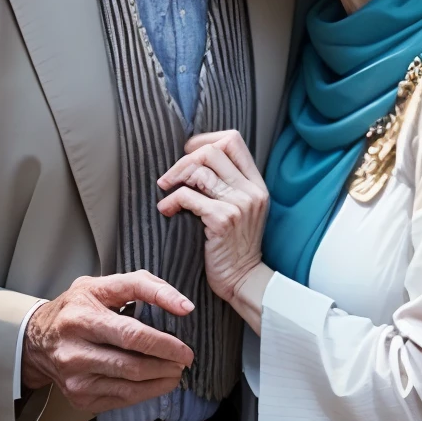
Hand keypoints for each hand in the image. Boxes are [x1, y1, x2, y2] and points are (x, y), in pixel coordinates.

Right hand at [21, 272, 193, 410]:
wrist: (36, 340)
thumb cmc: (78, 307)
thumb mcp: (105, 285)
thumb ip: (145, 286)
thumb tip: (184, 306)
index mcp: (81, 316)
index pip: (131, 335)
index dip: (164, 343)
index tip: (185, 348)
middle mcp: (74, 350)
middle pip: (132, 365)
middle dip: (166, 364)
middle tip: (184, 360)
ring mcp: (75, 378)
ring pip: (130, 387)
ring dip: (161, 381)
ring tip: (175, 371)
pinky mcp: (78, 397)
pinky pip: (121, 399)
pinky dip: (145, 393)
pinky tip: (156, 382)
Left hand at [157, 129, 268, 306]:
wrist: (242, 279)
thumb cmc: (234, 246)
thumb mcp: (242, 209)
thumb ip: (228, 185)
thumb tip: (194, 159)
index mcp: (256, 184)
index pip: (233, 140)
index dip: (205, 140)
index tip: (187, 153)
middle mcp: (251, 190)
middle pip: (213, 151)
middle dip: (184, 160)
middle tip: (169, 178)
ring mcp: (239, 204)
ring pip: (199, 171)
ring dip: (175, 179)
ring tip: (165, 192)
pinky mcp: (223, 219)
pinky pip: (189, 196)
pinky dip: (172, 200)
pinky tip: (166, 209)